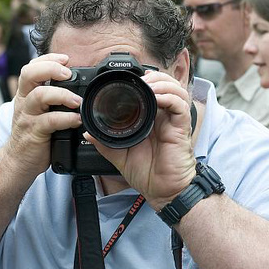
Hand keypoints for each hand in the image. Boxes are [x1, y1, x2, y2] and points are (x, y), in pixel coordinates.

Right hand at [7, 54, 81, 177]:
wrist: (18, 161)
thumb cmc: (33, 134)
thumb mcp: (39, 111)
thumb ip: (51, 98)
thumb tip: (77, 87)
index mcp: (26, 94)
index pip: (32, 66)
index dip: (48, 58)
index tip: (66, 58)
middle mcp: (24, 101)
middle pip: (29, 74)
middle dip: (50, 68)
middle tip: (68, 73)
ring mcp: (27, 116)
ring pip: (39, 95)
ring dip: (62, 94)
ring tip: (77, 101)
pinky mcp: (34, 132)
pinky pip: (49, 121)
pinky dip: (66, 118)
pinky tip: (76, 120)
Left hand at [85, 70, 195, 210]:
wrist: (161, 191)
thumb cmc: (147, 173)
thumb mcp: (119, 155)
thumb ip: (104, 142)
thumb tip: (88, 132)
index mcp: (152, 118)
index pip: (154, 90)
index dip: (146, 80)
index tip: (130, 79)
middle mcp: (165, 116)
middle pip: (167, 83)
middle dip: (155, 76)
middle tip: (140, 80)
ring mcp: (174, 121)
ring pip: (176, 89)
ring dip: (162, 83)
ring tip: (148, 85)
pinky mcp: (181, 128)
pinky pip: (180, 105)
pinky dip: (169, 97)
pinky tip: (157, 98)